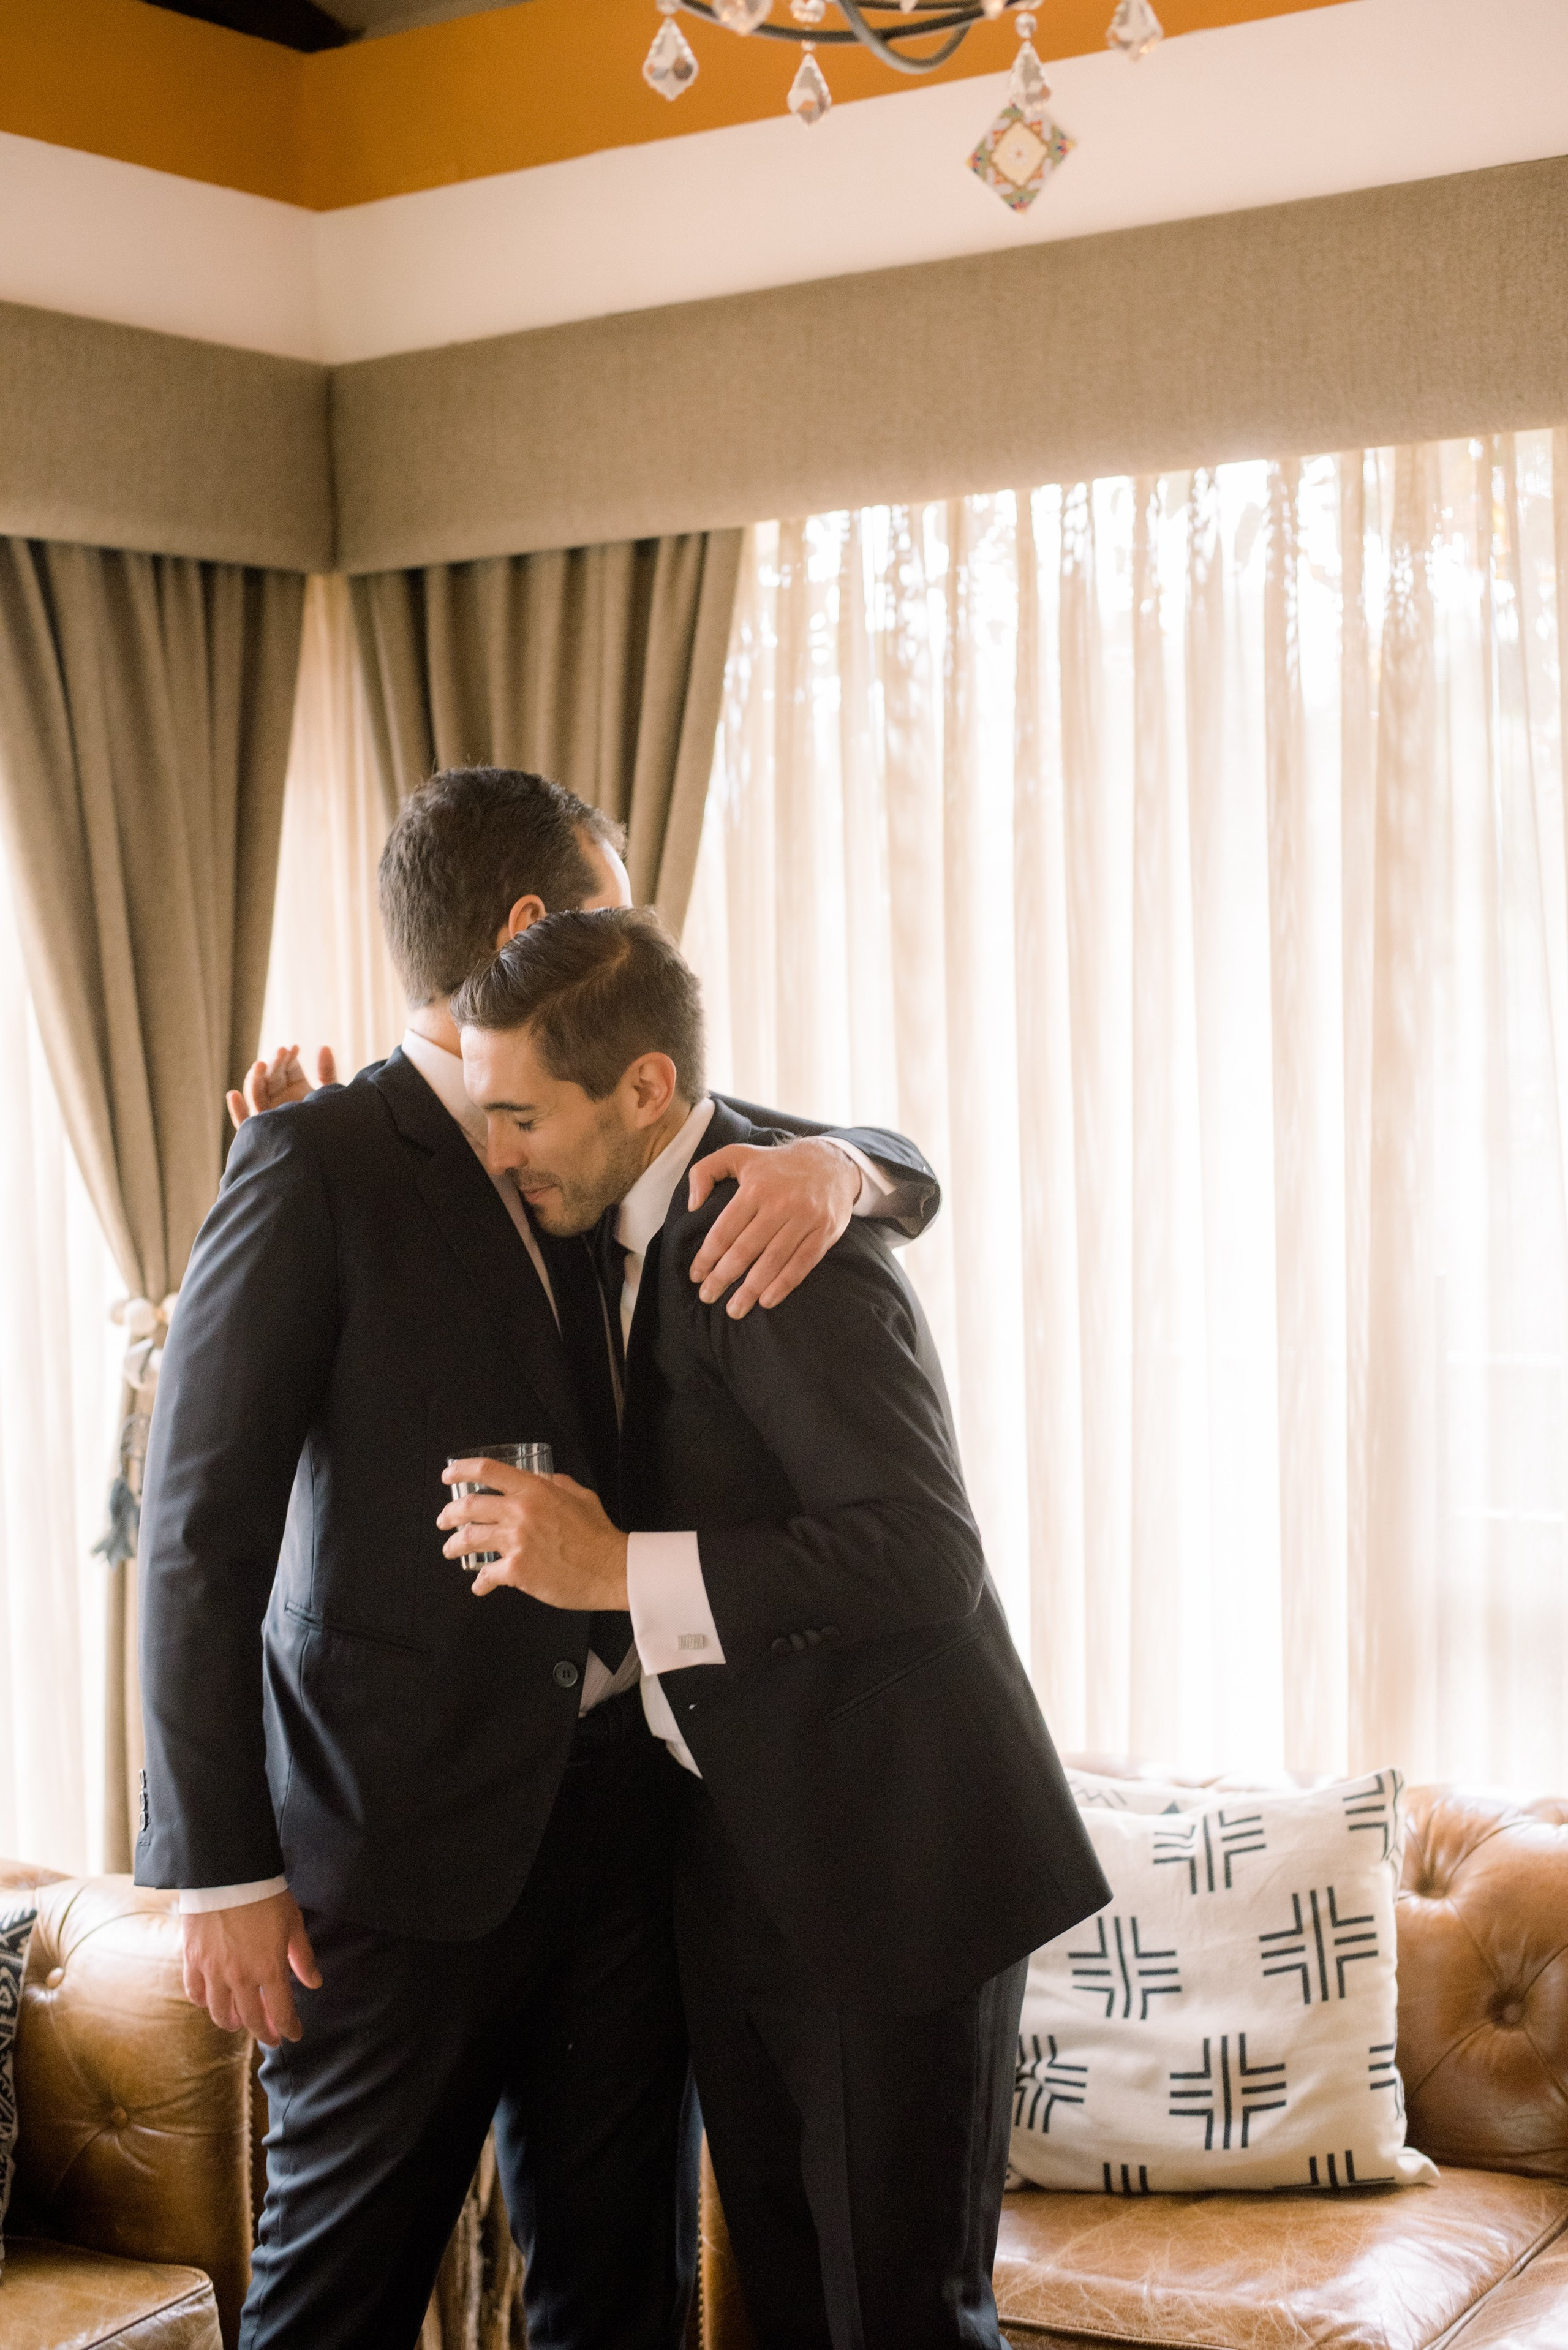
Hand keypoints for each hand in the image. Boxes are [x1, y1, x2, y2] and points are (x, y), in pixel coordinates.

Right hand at [181, 1891, 321, 2046]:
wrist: (229, 1873)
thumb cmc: (266, 1895)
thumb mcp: (293, 1924)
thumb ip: (303, 1958)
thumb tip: (314, 1983)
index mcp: (269, 1969)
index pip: (281, 2012)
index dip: (289, 2028)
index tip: (293, 2035)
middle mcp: (240, 1977)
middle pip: (251, 2019)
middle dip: (263, 2032)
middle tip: (270, 2038)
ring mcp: (213, 1970)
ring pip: (219, 2012)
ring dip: (231, 2022)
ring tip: (239, 2022)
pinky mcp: (192, 1959)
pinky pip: (195, 1992)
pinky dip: (203, 2002)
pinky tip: (211, 2002)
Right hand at [226, 1043, 337, 1130]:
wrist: (332, 1151)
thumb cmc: (331, 1123)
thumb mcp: (330, 1094)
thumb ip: (327, 1072)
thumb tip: (324, 1046)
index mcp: (294, 1087)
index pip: (286, 1068)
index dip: (288, 1057)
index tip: (294, 1048)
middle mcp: (278, 1098)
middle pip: (270, 1077)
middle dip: (274, 1063)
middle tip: (282, 1051)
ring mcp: (268, 1114)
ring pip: (256, 1094)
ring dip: (255, 1078)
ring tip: (260, 1064)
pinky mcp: (261, 1131)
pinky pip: (244, 1122)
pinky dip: (237, 1109)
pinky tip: (233, 1095)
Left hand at [439, 1465, 628, 1609]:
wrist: (610, 1568)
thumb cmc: (598, 1535)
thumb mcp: (581, 1496)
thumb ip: (559, 1484)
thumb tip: (546, 1479)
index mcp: (535, 1489)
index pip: (487, 1471)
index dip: (462, 1470)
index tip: (449, 1475)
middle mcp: (520, 1511)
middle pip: (469, 1506)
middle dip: (449, 1513)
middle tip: (444, 1520)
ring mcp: (516, 1541)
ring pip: (469, 1539)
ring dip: (454, 1546)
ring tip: (451, 1550)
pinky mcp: (517, 1570)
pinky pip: (486, 1574)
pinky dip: (480, 1582)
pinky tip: (479, 1585)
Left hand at [686, 1137, 859, 1317]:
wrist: (831, 1162)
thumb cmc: (775, 1165)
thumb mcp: (737, 1155)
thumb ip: (705, 1171)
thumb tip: (692, 1205)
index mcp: (755, 1188)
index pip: (724, 1230)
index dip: (707, 1257)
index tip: (696, 1275)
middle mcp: (779, 1204)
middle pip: (745, 1250)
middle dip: (722, 1278)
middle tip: (707, 1296)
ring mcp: (804, 1219)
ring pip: (772, 1261)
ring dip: (750, 1290)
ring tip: (734, 1309)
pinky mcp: (824, 1232)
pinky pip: (801, 1264)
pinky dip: (783, 1286)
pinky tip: (766, 1301)